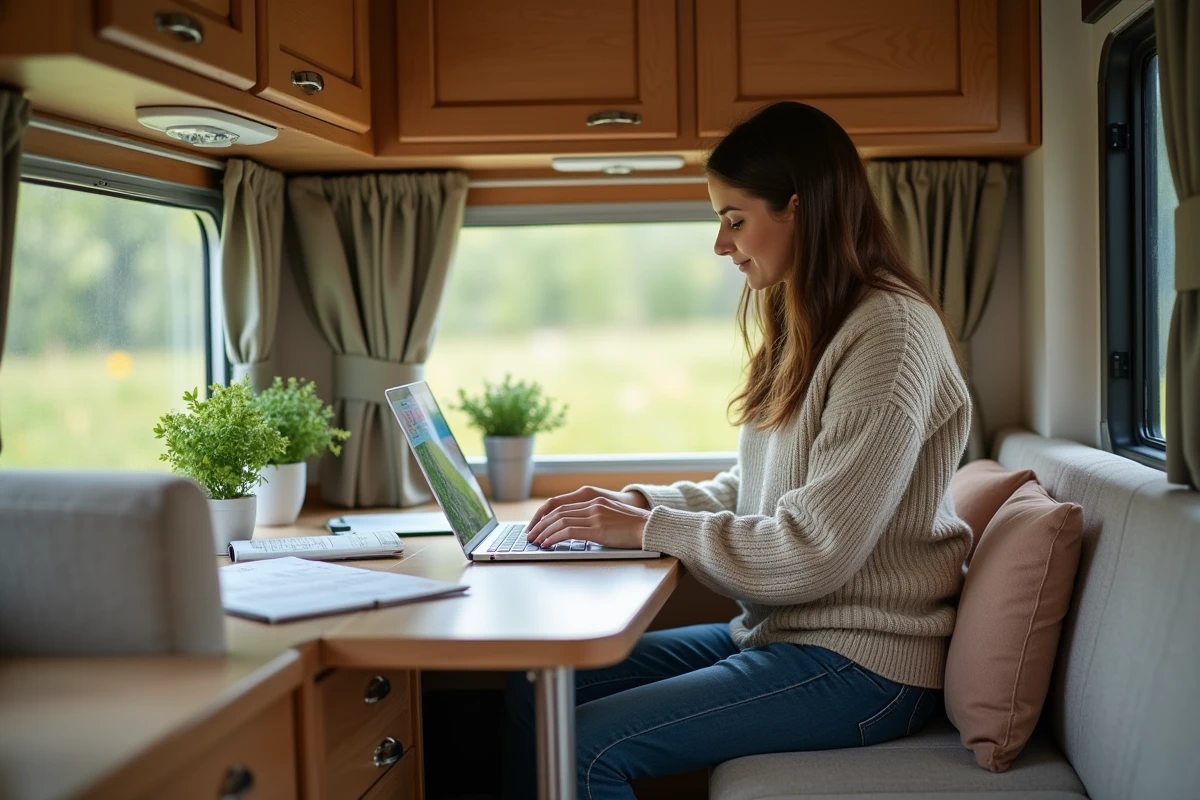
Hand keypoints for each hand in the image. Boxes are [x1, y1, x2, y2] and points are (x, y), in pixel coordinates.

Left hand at [526, 487, 651, 549]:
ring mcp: (594, 516)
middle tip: (530, 535)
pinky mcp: (597, 529)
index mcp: (594, 500)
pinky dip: (554, 537)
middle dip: (540, 524)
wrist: (650, 528)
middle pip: (557, 512)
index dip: (545, 516)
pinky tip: (547, 544)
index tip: (536, 525)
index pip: (561, 505)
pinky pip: (568, 531)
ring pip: (560, 521)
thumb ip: (594, 517)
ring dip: (544, 532)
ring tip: (535, 541)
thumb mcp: (611, 516)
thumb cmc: (634, 527)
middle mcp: (592, 505)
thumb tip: (577, 529)